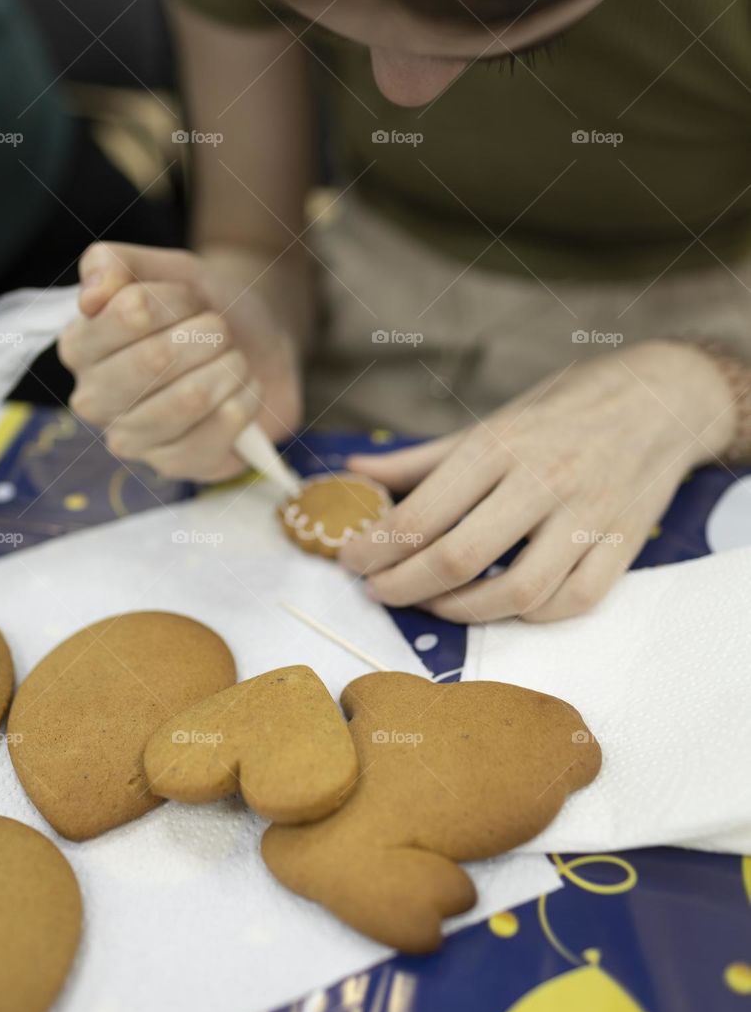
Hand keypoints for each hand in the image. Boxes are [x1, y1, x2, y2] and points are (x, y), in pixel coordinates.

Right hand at [59, 241, 303, 481]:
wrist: (253, 344)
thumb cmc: (199, 309)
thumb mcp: (163, 270)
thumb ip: (115, 263)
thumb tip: (91, 295)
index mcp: (80, 346)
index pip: (128, 313)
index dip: (176, 299)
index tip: (192, 299)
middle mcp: (94, 399)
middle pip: (156, 358)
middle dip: (206, 333)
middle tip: (219, 330)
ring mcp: (132, 439)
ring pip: (190, 399)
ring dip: (229, 366)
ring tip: (234, 358)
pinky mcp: (175, 467)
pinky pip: (220, 430)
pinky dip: (245, 399)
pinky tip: (244, 389)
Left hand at [340, 341, 734, 621]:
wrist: (660, 396)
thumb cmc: (564, 408)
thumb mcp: (491, 420)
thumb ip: (422, 457)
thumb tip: (357, 471)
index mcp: (501, 444)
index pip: (422, 513)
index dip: (375, 548)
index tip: (350, 561)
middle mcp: (544, 479)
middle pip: (459, 557)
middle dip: (403, 587)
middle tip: (378, 592)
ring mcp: (588, 515)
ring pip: (517, 592)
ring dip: (462, 611)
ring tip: (432, 602)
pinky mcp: (624, 543)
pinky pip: (572, 602)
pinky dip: (529, 615)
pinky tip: (499, 605)